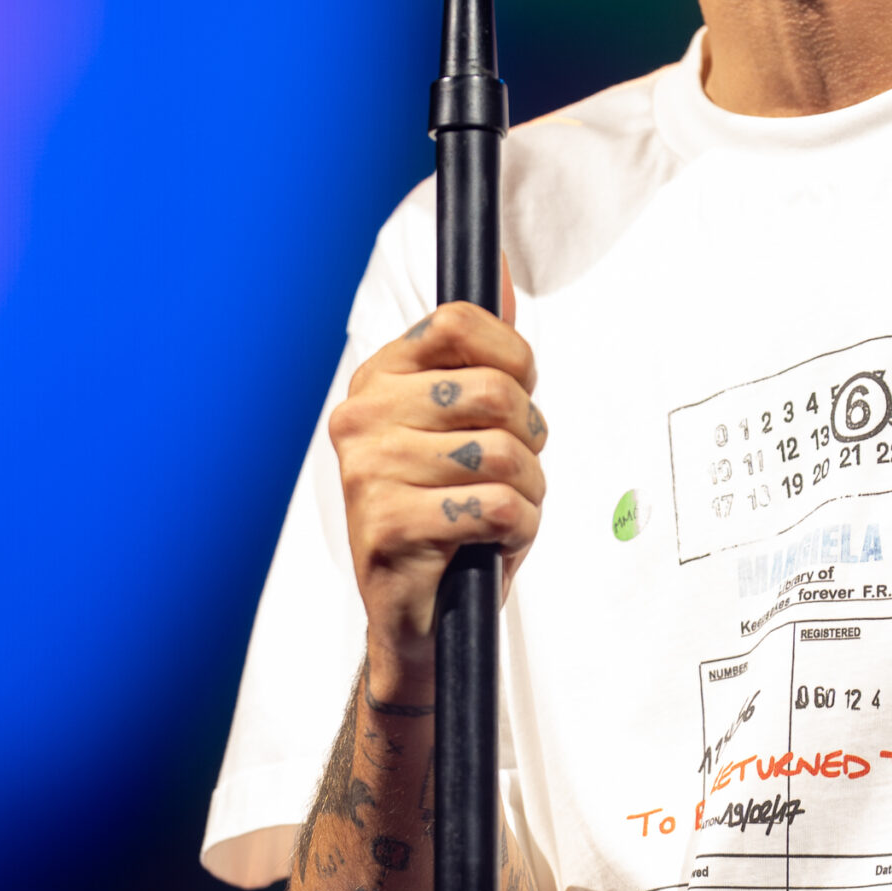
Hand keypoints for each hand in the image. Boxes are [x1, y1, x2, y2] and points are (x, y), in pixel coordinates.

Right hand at [329, 265, 546, 687]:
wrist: (417, 618)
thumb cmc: (451, 514)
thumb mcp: (467, 426)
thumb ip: (482, 353)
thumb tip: (500, 271)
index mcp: (377, 379)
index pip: (460, 322)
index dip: (515, 362)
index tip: (515, 402)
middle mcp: (360, 417)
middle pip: (495, 390)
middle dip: (531, 437)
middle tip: (514, 472)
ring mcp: (368, 471)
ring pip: (505, 452)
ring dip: (529, 491)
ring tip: (503, 511)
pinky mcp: (386, 527)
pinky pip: (496, 506)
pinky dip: (518, 529)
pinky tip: (493, 543)